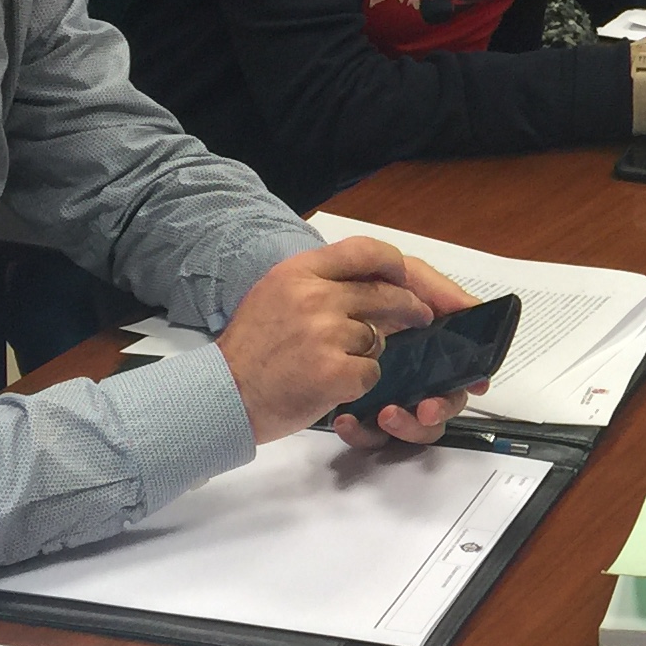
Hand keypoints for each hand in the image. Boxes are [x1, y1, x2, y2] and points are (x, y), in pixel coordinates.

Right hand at [221, 236, 457, 447]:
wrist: (225, 394)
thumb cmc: (252, 349)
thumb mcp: (276, 294)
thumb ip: (319, 283)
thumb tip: (375, 281)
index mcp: (299, 272)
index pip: (364, 250)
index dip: (392, 264)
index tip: (403, 277)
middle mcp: (314, 296)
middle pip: (384, 295)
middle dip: (410, 308)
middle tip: (420, 317)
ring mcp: (325, 333)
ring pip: (377, 338)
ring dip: (368, 352)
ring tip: (336, 361)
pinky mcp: (335, 371)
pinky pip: (371, 372)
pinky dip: (359, 382)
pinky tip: (333, 385)